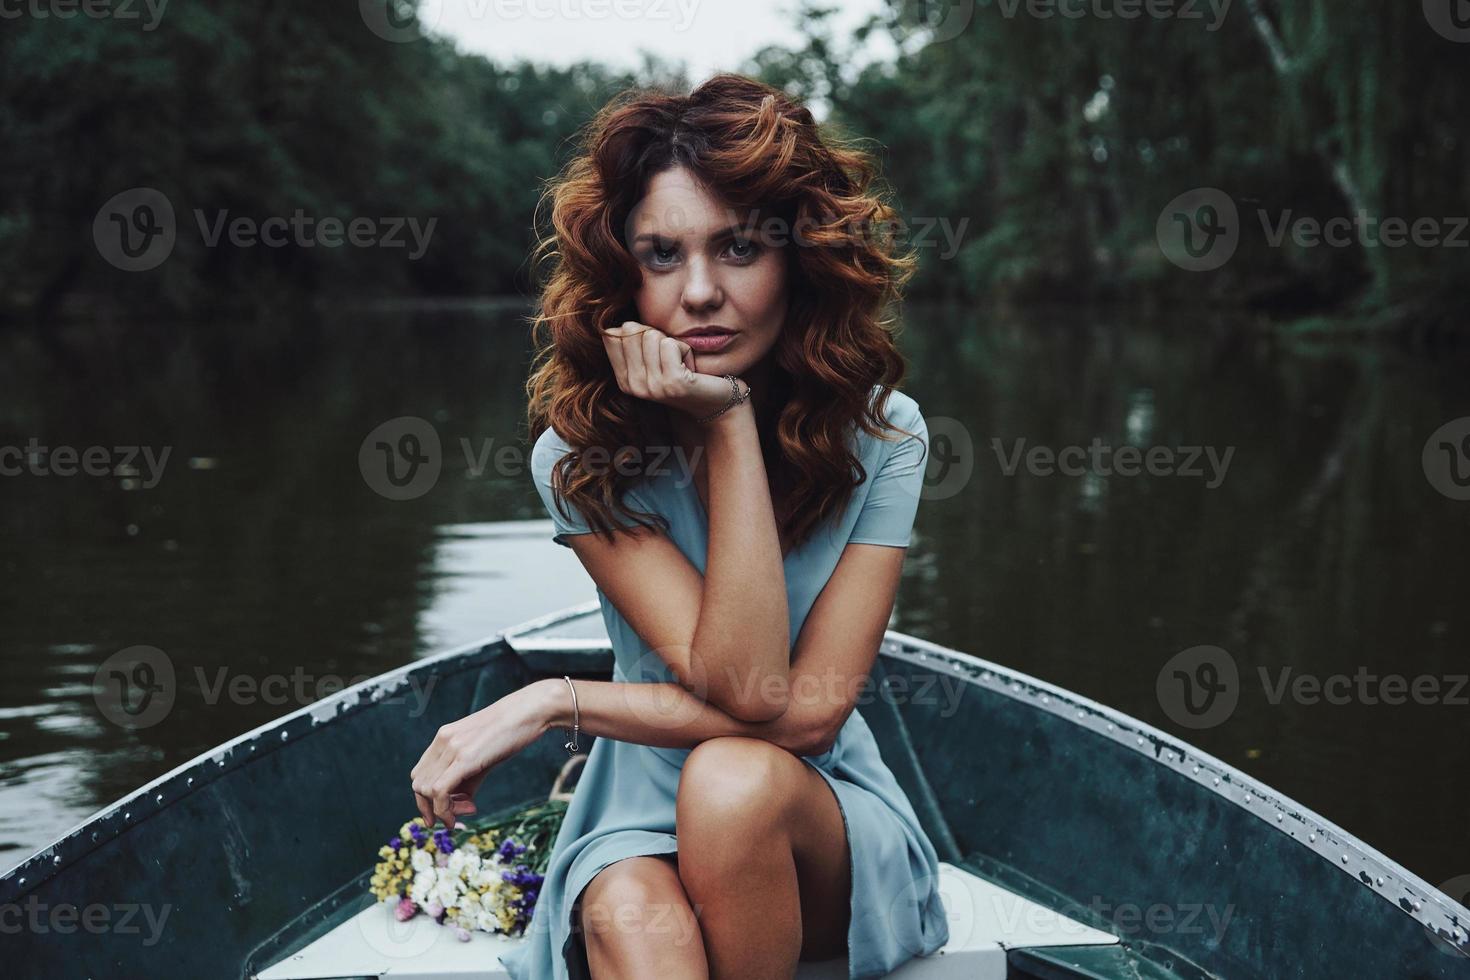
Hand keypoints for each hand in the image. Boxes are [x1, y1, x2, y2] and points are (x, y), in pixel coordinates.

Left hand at [409, 684, 552, 828]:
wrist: (529, 711)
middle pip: (418, 784)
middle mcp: (443, 741)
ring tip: (467, 811)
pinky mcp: (465, 758)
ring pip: (426, 790)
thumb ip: (467, 777)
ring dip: (441, 811)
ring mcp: (452, 748)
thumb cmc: (512, 732)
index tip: (448, 810)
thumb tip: (459, 804)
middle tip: (457, 816)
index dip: (427, 798)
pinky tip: (460, 816)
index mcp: (444, 737)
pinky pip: (440, 791)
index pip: (420, 774)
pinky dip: (444, 810)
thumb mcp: (483, 754)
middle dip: (431, 808)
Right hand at [602, 321, 749, 419]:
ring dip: (674, 343)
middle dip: (657, 336)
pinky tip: (691, 368)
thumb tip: (624, 323)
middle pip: (632, 331)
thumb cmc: (685, 372)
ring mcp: (652, 387)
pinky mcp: (672, 382)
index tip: (656, 352)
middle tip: (672, 358)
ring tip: (682, 364)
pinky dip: (686, 349)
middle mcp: (634, 386)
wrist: (715, 403)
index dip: (639, 332)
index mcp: (624, 380)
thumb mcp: (653, 358)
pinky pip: (671, 344)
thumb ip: (633, 342)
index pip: (613, 335)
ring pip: (652, 335)